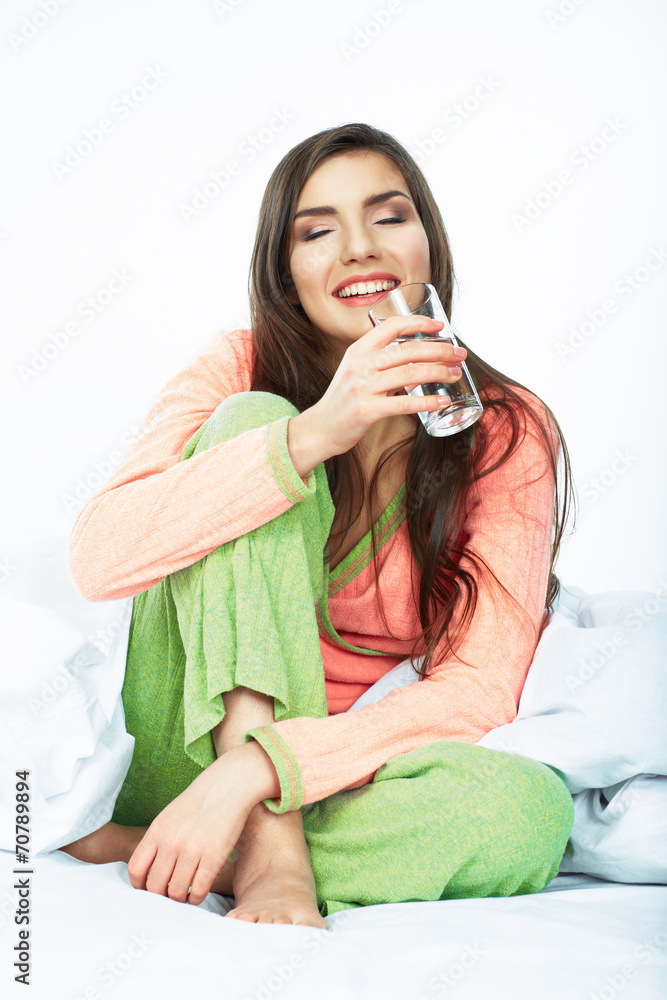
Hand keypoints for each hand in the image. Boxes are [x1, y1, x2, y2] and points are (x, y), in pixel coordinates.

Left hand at [127, 746, 262, 904]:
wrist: (229, 785)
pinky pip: (198, 890)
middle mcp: (171, 842)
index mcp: (157, 830)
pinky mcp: (214, 857)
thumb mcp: (170, 816)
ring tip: (184, 896)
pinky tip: (198, 894)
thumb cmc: (199, 802)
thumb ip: (158, 841)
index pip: (135, 869)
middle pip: (154, 886)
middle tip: (169, 895)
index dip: (140, 885)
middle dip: (160, 896)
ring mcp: (192, 850)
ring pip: (176, 892)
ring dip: (179, 899)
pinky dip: (196, 898)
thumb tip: (148, 871)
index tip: (149, 889)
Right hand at [309, 316, 466, 456]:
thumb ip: (380, 362)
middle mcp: (360, 364)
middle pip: (407, 349)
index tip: (440, 327)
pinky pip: (404, 403)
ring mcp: (363, 387)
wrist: (320, 428)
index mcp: (358, 350)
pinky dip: (427, 402)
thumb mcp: (356, 371)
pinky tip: (442, 401)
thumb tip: (417, 359)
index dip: (419, 322)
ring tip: (455, 374)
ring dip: (438, 372)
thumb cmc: (343, 401)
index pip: (391, 325)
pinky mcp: (367, 410)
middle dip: (439, 350)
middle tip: (459, 354)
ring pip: (409, 373)